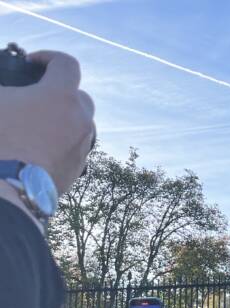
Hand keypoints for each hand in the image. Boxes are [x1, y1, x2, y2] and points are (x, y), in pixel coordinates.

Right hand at [0, 50, 94, 194]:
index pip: (67, 64)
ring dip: (61, 119)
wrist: (6, 190)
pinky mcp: (79, 168)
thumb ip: (4, 87)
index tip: (31, 62)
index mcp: (61, 95)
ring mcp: (83, 145)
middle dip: (59, 93)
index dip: (48, 57)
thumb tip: (9, 92)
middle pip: (79, 96)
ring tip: (34, 125)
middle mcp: (80, 118)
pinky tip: (37, 148)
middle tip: (33, 98)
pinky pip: (74, 148)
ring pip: (79, 124)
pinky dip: (61, 143)